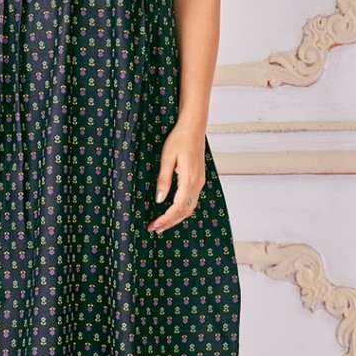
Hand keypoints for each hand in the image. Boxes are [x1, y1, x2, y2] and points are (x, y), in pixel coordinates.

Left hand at [147, 118, 205, 233]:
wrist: (194, 127)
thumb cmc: (179, 139)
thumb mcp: (167, 158)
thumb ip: (164, 180)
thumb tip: (159, 199)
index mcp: (189, 179)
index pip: (177, 208)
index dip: (166, 219)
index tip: (154, 225)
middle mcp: (197, 183)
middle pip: (185, 211)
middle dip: (170, 222)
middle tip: (155, 229)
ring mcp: (200, 182)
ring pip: (190, 207)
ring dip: (176, 218)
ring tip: (162, 223)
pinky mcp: (199, 179)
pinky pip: (192, 200)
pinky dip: (182, 210)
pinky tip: (173, 211)